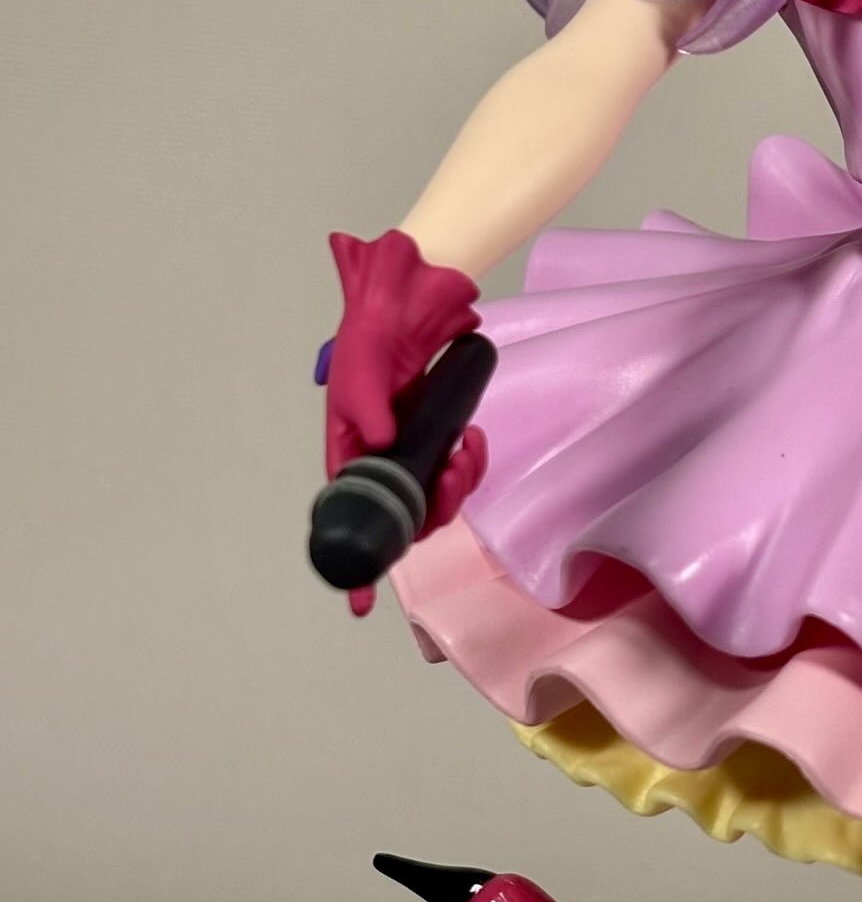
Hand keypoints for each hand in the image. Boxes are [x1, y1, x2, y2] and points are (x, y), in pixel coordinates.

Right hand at [320, 230, 482, 614]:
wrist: (412, 300)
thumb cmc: (370, 332)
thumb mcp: (359, 364)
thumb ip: (365, 404)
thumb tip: (382, 445)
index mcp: (349, 448)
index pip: (348, 514)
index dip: (357, 560)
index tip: (362, 601)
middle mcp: (380, 455)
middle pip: (404, 514)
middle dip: (431, 508)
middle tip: (449, 475)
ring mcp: (413, 447)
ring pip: (437, 496)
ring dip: (457, 484)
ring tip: (466, 448)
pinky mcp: (443, 433)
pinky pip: (460, 468)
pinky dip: (471, 460)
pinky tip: (473, 436)